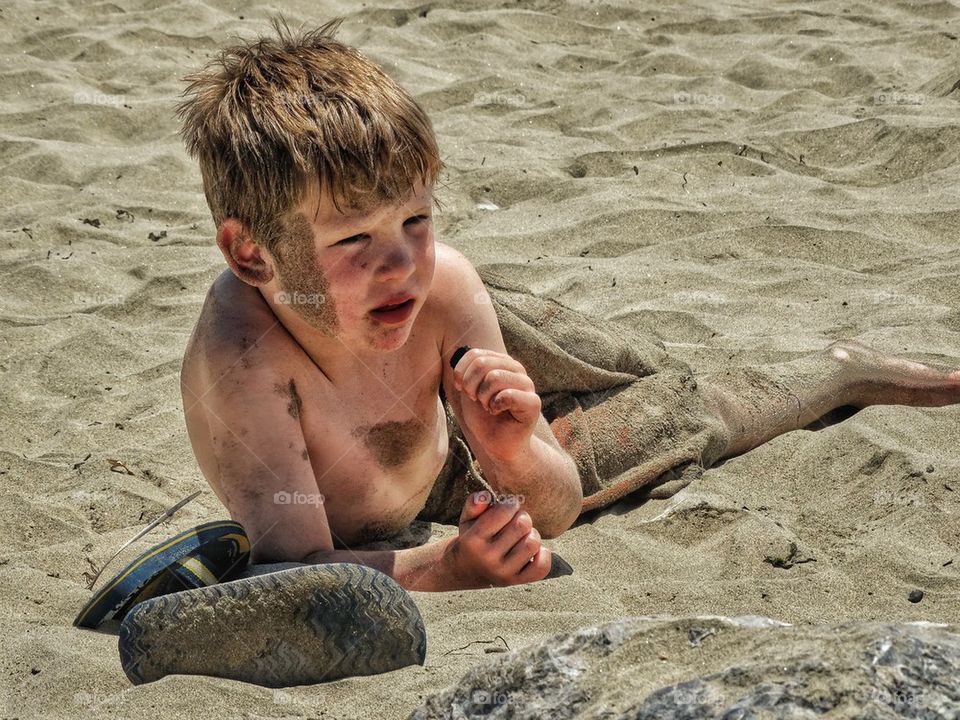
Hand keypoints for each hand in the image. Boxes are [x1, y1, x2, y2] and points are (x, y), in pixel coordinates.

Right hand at [441, 492, 551, 587]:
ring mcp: (503, 573)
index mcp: (473, 541)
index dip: (510, 504)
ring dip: (531, 534)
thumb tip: (486, 496)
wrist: (464, 572)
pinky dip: (543, 554)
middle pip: (522, 525)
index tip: (509, 506)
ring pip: (533, 543)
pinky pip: (541, 566)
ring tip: (523, 535)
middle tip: (517, 519)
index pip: (502, 513)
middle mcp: (488, 559)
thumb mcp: (466, 519)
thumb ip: (474, 504)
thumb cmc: (471, 539)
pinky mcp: (516, 582)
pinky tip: (532, 550)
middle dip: (522, 516)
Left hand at [451, 347, 540, 462]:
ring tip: (488, 407)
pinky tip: (497, 412)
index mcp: (501, 362)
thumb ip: (467, 372)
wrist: (498, 444)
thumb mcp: (469, 391)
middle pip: (482, 363)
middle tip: (476, 400)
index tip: (462, 390)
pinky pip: (507, 395)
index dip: (461, 373)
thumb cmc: (484, 418)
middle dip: (471, 386)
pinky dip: (495, 406)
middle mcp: (516, 368)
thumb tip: (458, 355)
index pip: (475, 353)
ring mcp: (527, 384)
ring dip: (483, 397)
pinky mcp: (533, 402)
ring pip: (493, 377)